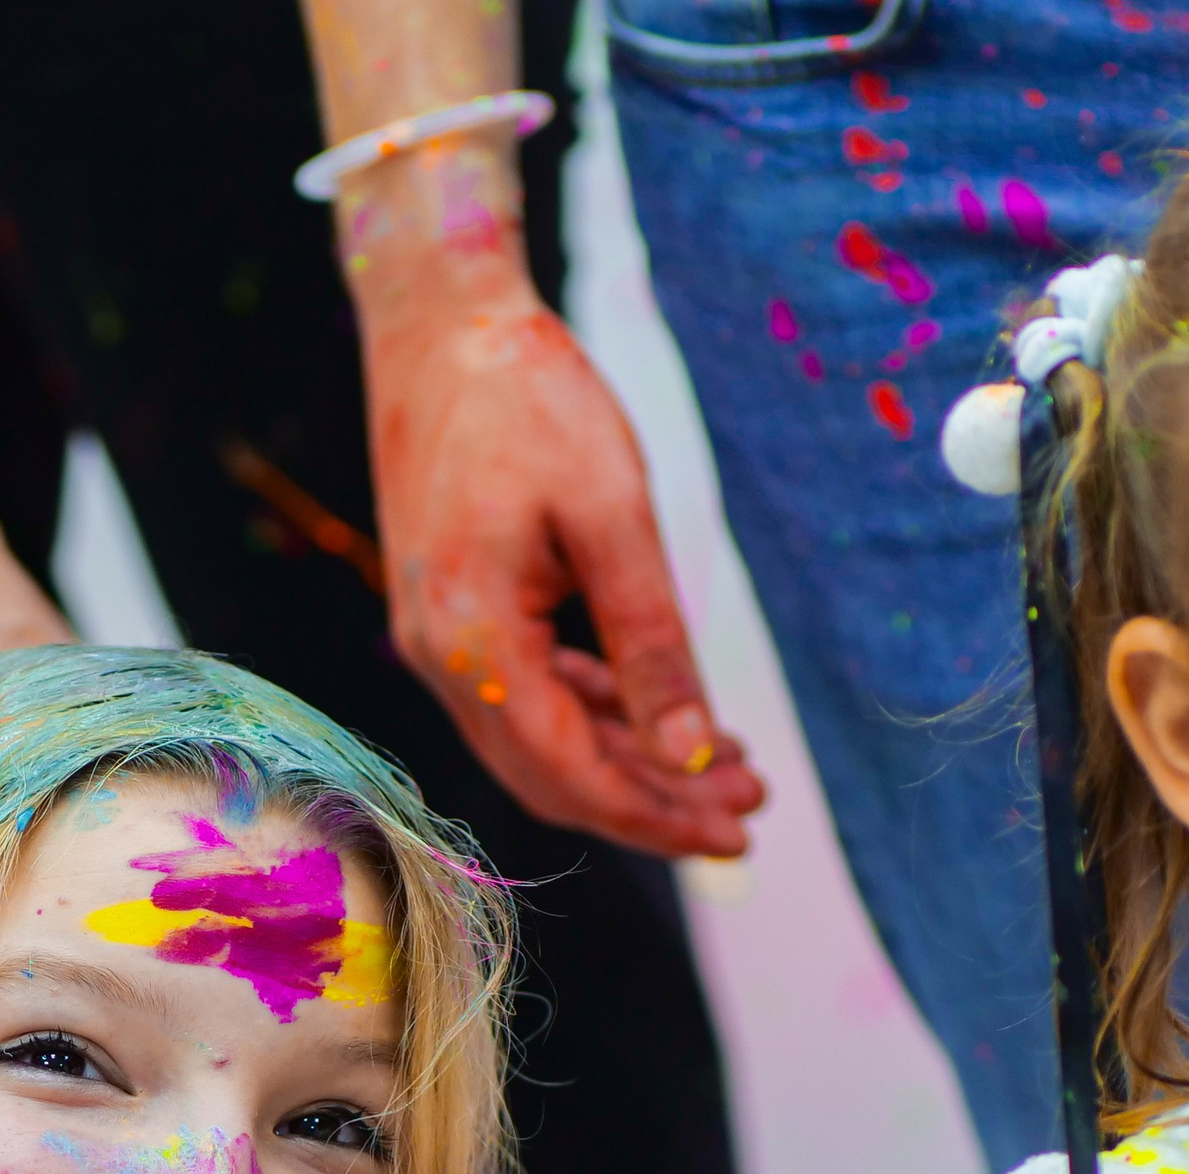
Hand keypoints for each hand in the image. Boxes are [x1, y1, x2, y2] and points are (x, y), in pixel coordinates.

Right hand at [358, 292, 765, 858]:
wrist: (439, 325)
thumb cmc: (526, 399)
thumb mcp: (612, 514)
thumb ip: (651, 641)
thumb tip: (691, 751)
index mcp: (474, 644)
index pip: (569, 773)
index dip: (654, 816)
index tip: (734, 833)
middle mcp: (442, 662)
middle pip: (555, 776)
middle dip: (654, 803)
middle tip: (748, 807)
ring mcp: (441, 644)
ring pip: (543, 743)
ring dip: (632, 764)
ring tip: (725, 764)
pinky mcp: (455, 619)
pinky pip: (528, 696)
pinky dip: (597, 716)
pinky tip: (659, 714)